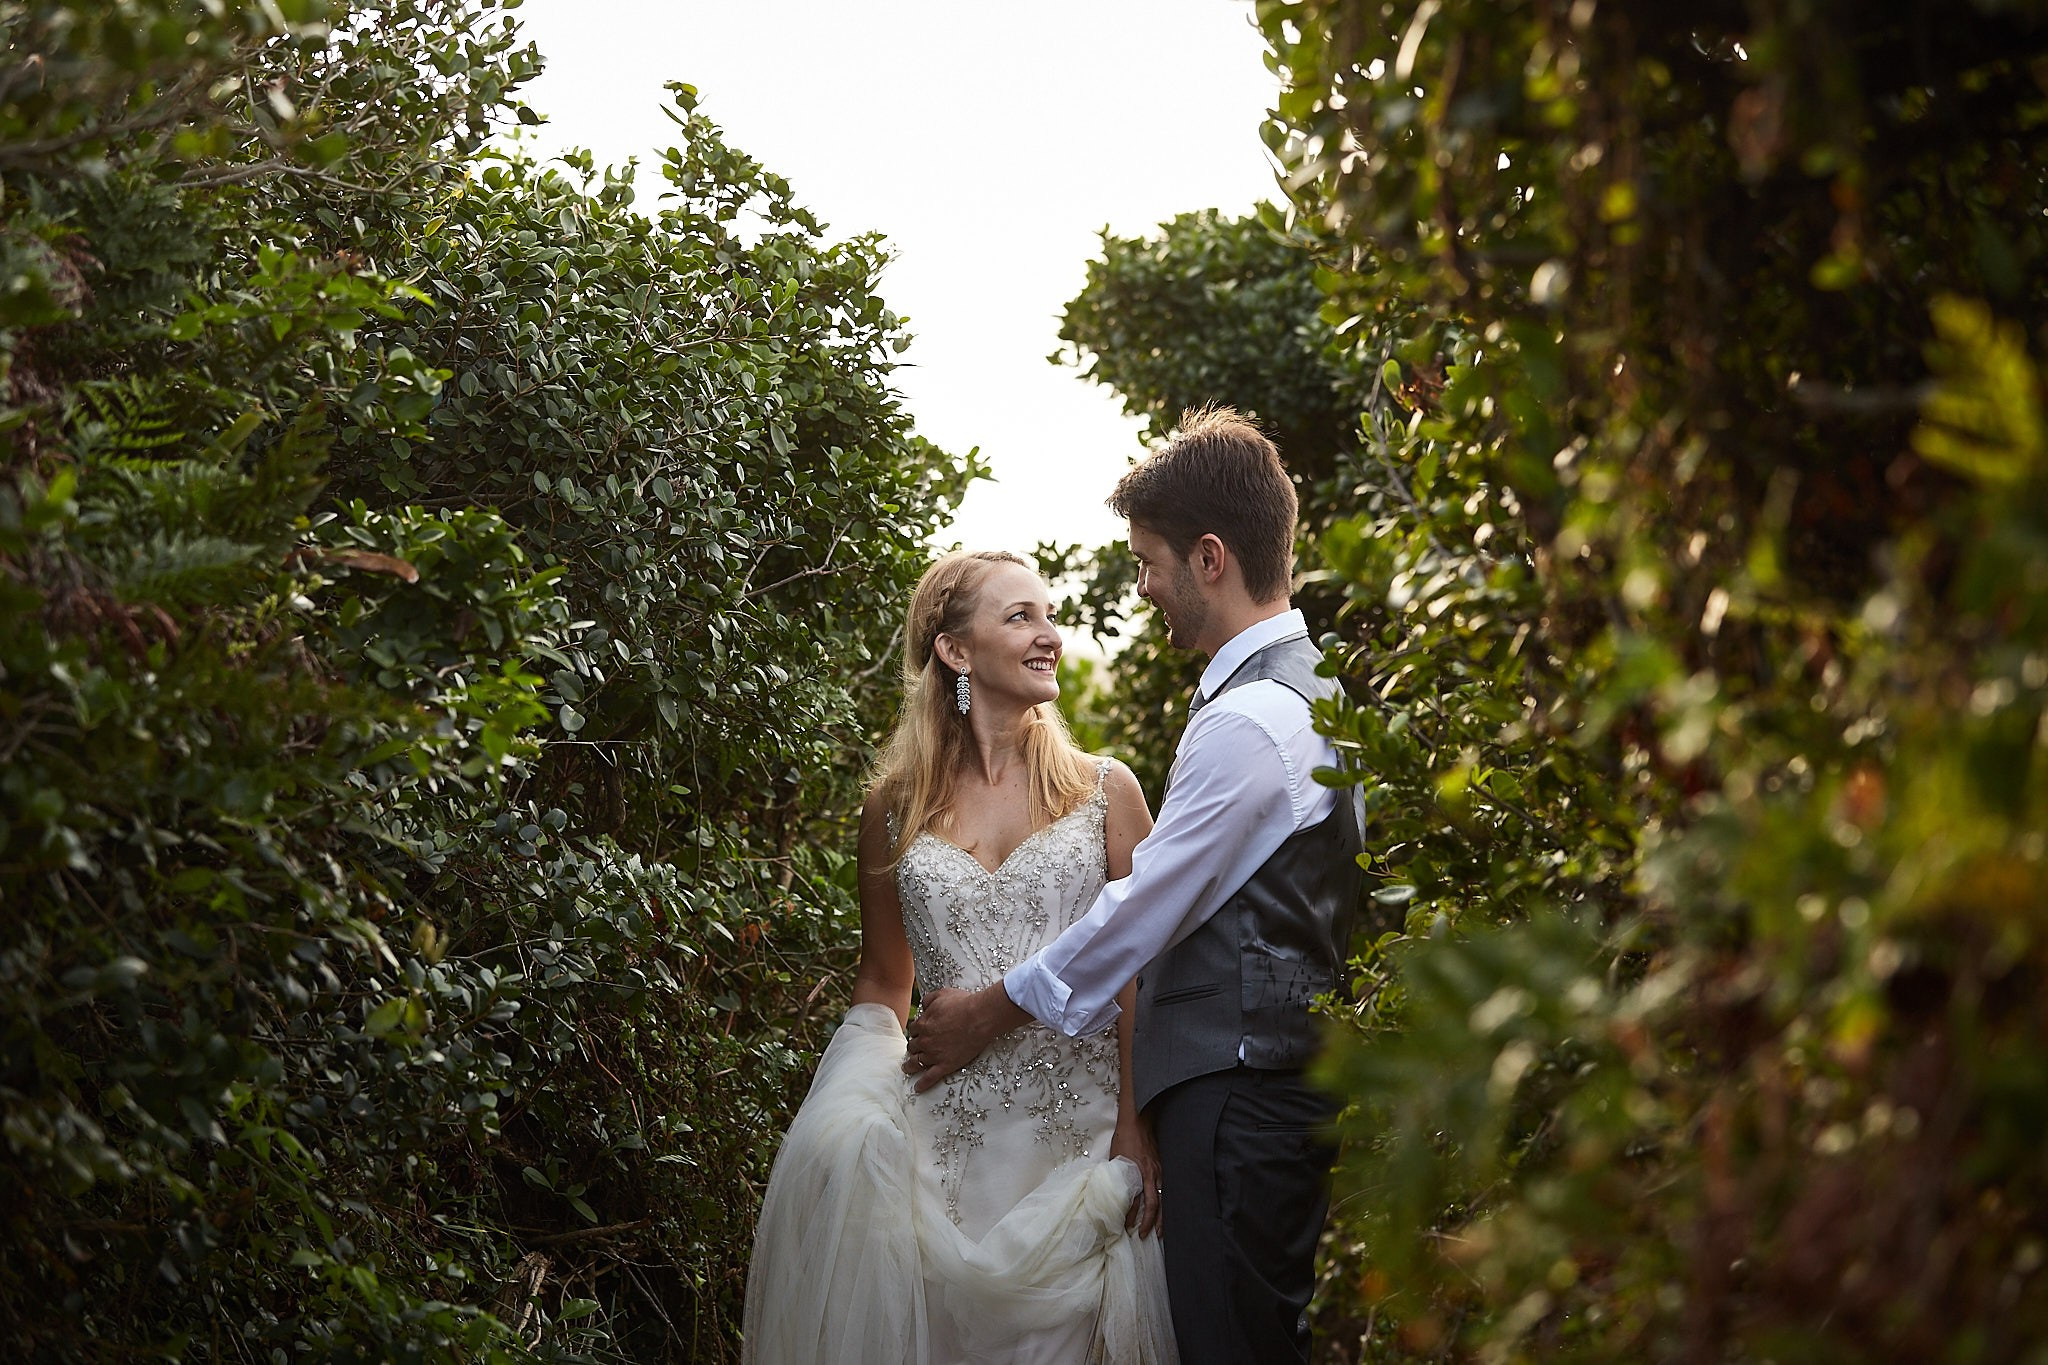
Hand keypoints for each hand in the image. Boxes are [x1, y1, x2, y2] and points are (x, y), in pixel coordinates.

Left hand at [903, 984, 1026, 1091]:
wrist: (979, 1017)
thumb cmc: (963, 1003)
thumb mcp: (942, 994)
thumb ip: (928, 999)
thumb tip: (922, 1005)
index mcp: (923, 1024)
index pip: (913, 1030)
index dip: (916, 1031)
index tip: (919, 1033)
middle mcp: (925, 1041)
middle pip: (913, 1046)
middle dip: (913, 1047)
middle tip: (915, 1049)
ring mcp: (934, 1054)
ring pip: (916, 1062)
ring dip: (910, 1065)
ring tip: (907, 1068)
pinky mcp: (946, 1065)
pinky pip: (930, 1078)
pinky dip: (922, 1084)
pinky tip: (918, 1088)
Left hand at [1110, 1111, 1162, 1238]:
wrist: (1138, 1122)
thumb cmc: (1124, 1138)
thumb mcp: (1115, 1158)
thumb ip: (1116, 1176)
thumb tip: (1111, 1191)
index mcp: (1136, 1174)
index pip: (1133, 1202)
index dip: (1130, 1216)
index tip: (1125, 1227)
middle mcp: (1150, 1175)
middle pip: (1152, 1205)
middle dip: (1148, 1223)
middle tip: (1142, 1236)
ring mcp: (1159, 1172)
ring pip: (1163, 1200)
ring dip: (1161, 1218)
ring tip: (1159, 1232)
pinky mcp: (1163, 1168)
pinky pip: (1166, 1190)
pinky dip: (1166, 1203)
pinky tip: (1166, 1212)